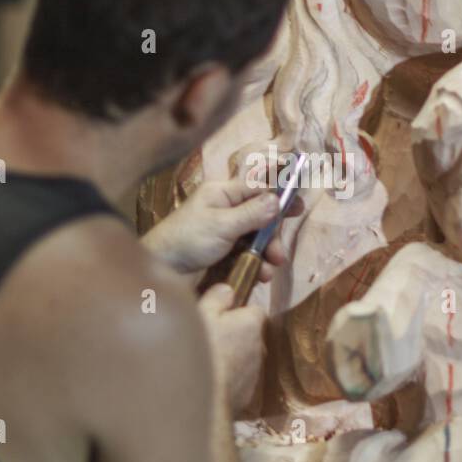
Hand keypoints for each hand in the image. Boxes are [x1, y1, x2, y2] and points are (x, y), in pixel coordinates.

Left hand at [144, 177, 295, 279]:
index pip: (258, 186)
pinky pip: (250, 253)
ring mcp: (227, 231)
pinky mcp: (226, 252)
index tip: (298, 204)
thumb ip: (251, 213)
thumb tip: (278, 200)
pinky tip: (260, 275)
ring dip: (267, 252)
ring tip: (270, 268)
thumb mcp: (220, 224)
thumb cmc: (186, 240)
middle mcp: (227, 209)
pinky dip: (258, 263)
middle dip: (273, 233)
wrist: (163, 271)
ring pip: (258, 237)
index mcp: (223, 193)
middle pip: (262, 214)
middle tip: (280, 251)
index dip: (279, 193)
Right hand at [199, 283, 266, 416]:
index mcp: (251, 324)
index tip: (219, 316)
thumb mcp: (202, 313)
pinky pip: (239, 382)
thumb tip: (227, 290)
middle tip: (207, 340)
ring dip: (231, 359)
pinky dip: (227, 380)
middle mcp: (260, 348)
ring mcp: (255, 374)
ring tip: (204, 363)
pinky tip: (207, 382)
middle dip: (233, 336)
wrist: (199, 399)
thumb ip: (217, 298)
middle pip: (249, 336)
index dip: (236, 312)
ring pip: (244, 360)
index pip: (254, 311)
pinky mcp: (246, 396)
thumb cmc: (200, 351)